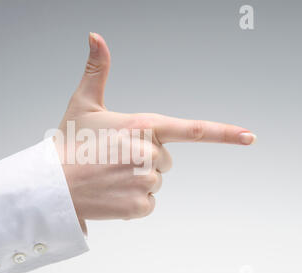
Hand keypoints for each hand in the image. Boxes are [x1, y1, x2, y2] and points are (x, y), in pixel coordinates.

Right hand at [55, 33, 255, 230]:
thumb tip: (95, 36)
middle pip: (166, 159)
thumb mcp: (84, 104)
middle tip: (114, 160)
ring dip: (138, 181)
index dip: (224, 133)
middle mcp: (148, 153)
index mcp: (141, 125)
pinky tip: (111, 194)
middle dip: (146, 160)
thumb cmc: (69, 144)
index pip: (191, 129)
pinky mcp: (139, 206)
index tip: (249, 137)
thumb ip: (96, 69)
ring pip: (156, 181)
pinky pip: (148, 204)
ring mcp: (145, 181)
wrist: (52, 185)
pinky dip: (132, 202)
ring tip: (109, 177)